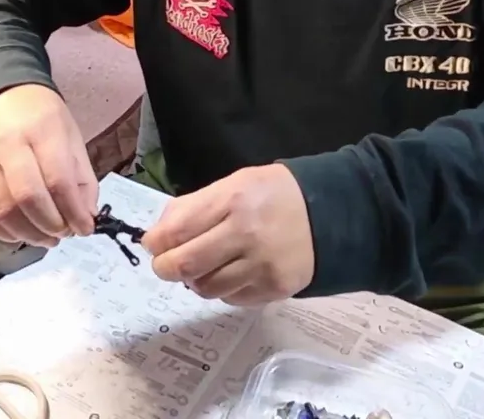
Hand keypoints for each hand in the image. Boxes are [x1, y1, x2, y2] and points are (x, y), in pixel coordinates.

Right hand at [0, 84, 97, 246]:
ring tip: (47, 237)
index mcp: (41, 130)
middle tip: (65, 233)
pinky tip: (22, 234)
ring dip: (29, 234)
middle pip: (28, 197)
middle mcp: (8, 145)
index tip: (85, 228)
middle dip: (51, 224)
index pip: (58, 179)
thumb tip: (87, 216)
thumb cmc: (40, 117)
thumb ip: (82, 178)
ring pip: (3, 210)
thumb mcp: (71, 137)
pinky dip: (4, 232)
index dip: (74, 211)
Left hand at [141, 164, 313, 305]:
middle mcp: (246, 234)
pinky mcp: (274, 289)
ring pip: (206, 288)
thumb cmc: (272, 195)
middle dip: (165, 268)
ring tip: (204, 267)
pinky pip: (231, 299)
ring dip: (196, 280)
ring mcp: (262, 265)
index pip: (177, 230)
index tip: (154, 244)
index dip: (156, 242)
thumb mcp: (233, 184)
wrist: (329, 214)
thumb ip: (193, 206)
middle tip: (166, 265)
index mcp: (233, 200)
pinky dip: (224, 289)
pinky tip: (232, 273)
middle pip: (185, 265)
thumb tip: (156, 236)